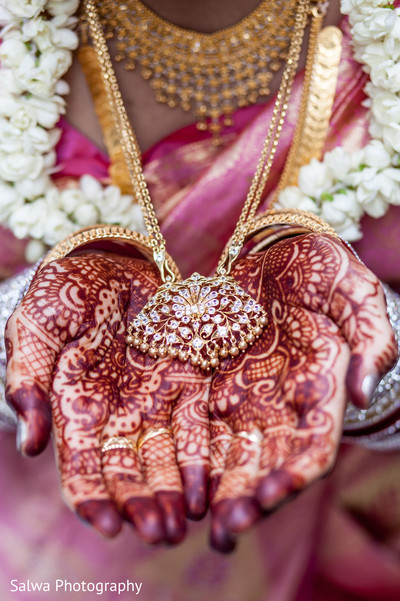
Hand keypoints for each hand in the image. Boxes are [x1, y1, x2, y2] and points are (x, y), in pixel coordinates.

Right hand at [5, 253, 209, 543]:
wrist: (110, 262)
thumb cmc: (65, 295)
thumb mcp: (34, 331)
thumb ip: (28, 381)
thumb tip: (31, 444)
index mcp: (75, 410)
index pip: (82, 466)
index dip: (93, 499)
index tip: (109, 527)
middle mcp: (116, 415)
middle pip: (128, 471)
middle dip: (142, 505)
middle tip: (161, 536)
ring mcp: (152, 400)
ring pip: (163, 457)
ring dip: (173, 493)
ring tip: (184, 526)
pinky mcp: (186, 380)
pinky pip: (195, 425)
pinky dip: (200, 457)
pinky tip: (207, 487)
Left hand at [209, 233, 396, 551]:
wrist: (277, 252)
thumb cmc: (324, 270)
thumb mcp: (357, 296)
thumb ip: (373, 343)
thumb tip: (362, 394)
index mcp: (321, 390)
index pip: (312, 447)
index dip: (294, 476)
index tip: (270, 498)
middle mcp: (282, 403)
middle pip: (267, 462)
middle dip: (248, 498)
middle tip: (226, 531)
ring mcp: (245, 394)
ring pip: (229, 451)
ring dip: (213, 487)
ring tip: (192, 518)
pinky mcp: (211, 379)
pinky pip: (196, 420)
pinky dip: (185, 450)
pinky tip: (170, 473)